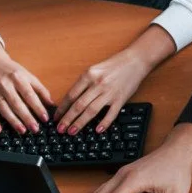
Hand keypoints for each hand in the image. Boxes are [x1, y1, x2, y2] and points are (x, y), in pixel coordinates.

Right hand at [0, 38, 52, 133]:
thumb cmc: (12, 70)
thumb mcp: (28, 75)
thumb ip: (40, 89)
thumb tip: (51, 104)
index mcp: (18, 78)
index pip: (29, 95)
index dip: (37, 107)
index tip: (45, 118)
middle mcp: (6, 85)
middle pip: (17, 104)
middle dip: (27, 117)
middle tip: (35, 129)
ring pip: (4, 109)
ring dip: (13, 121)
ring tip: (22, 130)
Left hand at [55, 28, 172, 133]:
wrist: (135, 61)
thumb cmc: (114, 65)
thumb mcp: (94, 69)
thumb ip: (83, 83)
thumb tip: (70, 100)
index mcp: (89, 75)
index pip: (71, 95)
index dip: (62, 108)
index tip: (56, 117)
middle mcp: (98, 84)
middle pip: (78, 105)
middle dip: (67, 119)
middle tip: (60, 129)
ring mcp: (109, 92)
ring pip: (91, 111)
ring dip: (80, 123)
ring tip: (72, 131)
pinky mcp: (120, 99)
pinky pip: (111, 114)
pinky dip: (104, 123)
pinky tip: (97, 130)